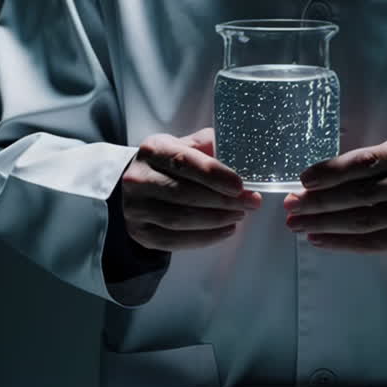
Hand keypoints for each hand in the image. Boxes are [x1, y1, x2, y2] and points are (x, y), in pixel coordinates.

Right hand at [120, 128, 261, 252]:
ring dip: (217, 219)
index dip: (214, 175)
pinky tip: (225, 230)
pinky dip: (205, 238)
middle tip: (250, 202)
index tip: (239, 185)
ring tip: (239, 214)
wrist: (138, 185)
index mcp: (152, 150)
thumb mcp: (185, 145)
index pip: (184, 162)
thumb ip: (209, 145)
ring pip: (181, 219)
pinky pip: (175, 241)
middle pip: (185, 194)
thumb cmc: (168, 164)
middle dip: (223, 200)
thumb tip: (239, 152)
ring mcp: (136, 208)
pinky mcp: (141, 233)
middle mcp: (138, 179)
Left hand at [283, 139, 386, 254]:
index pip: (364, 162)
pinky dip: (339, 242)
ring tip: (297, 223)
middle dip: (319, 200)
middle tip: (291, 204)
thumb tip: (309, 183)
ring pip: (361, 221)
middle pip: (359, 194)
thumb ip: (357, 165)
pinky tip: (317, 238)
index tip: (304, 179)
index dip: (332, 171)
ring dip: (323, 223)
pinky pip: (369, 243)